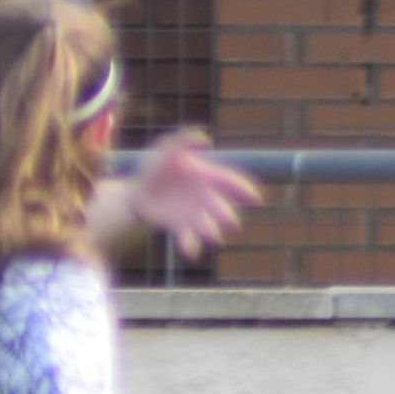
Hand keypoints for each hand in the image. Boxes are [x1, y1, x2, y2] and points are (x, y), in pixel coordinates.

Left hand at [111, 128, 264, 265]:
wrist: (137, 189)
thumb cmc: (157, 166)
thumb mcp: (167, 147)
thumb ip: (184, 140)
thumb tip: (205, 140)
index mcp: (205, 177)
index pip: (228, 182)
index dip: (243, 189)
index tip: (256, 199)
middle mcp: (203, 198)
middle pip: (219, 207)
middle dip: (226, 216)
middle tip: (233, 225)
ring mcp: (192, 213)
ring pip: (206, 225)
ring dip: (211, 232)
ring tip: (215, 239)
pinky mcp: (178, 225)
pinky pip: (187, 237)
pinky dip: (190, 245)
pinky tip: (191, 253)